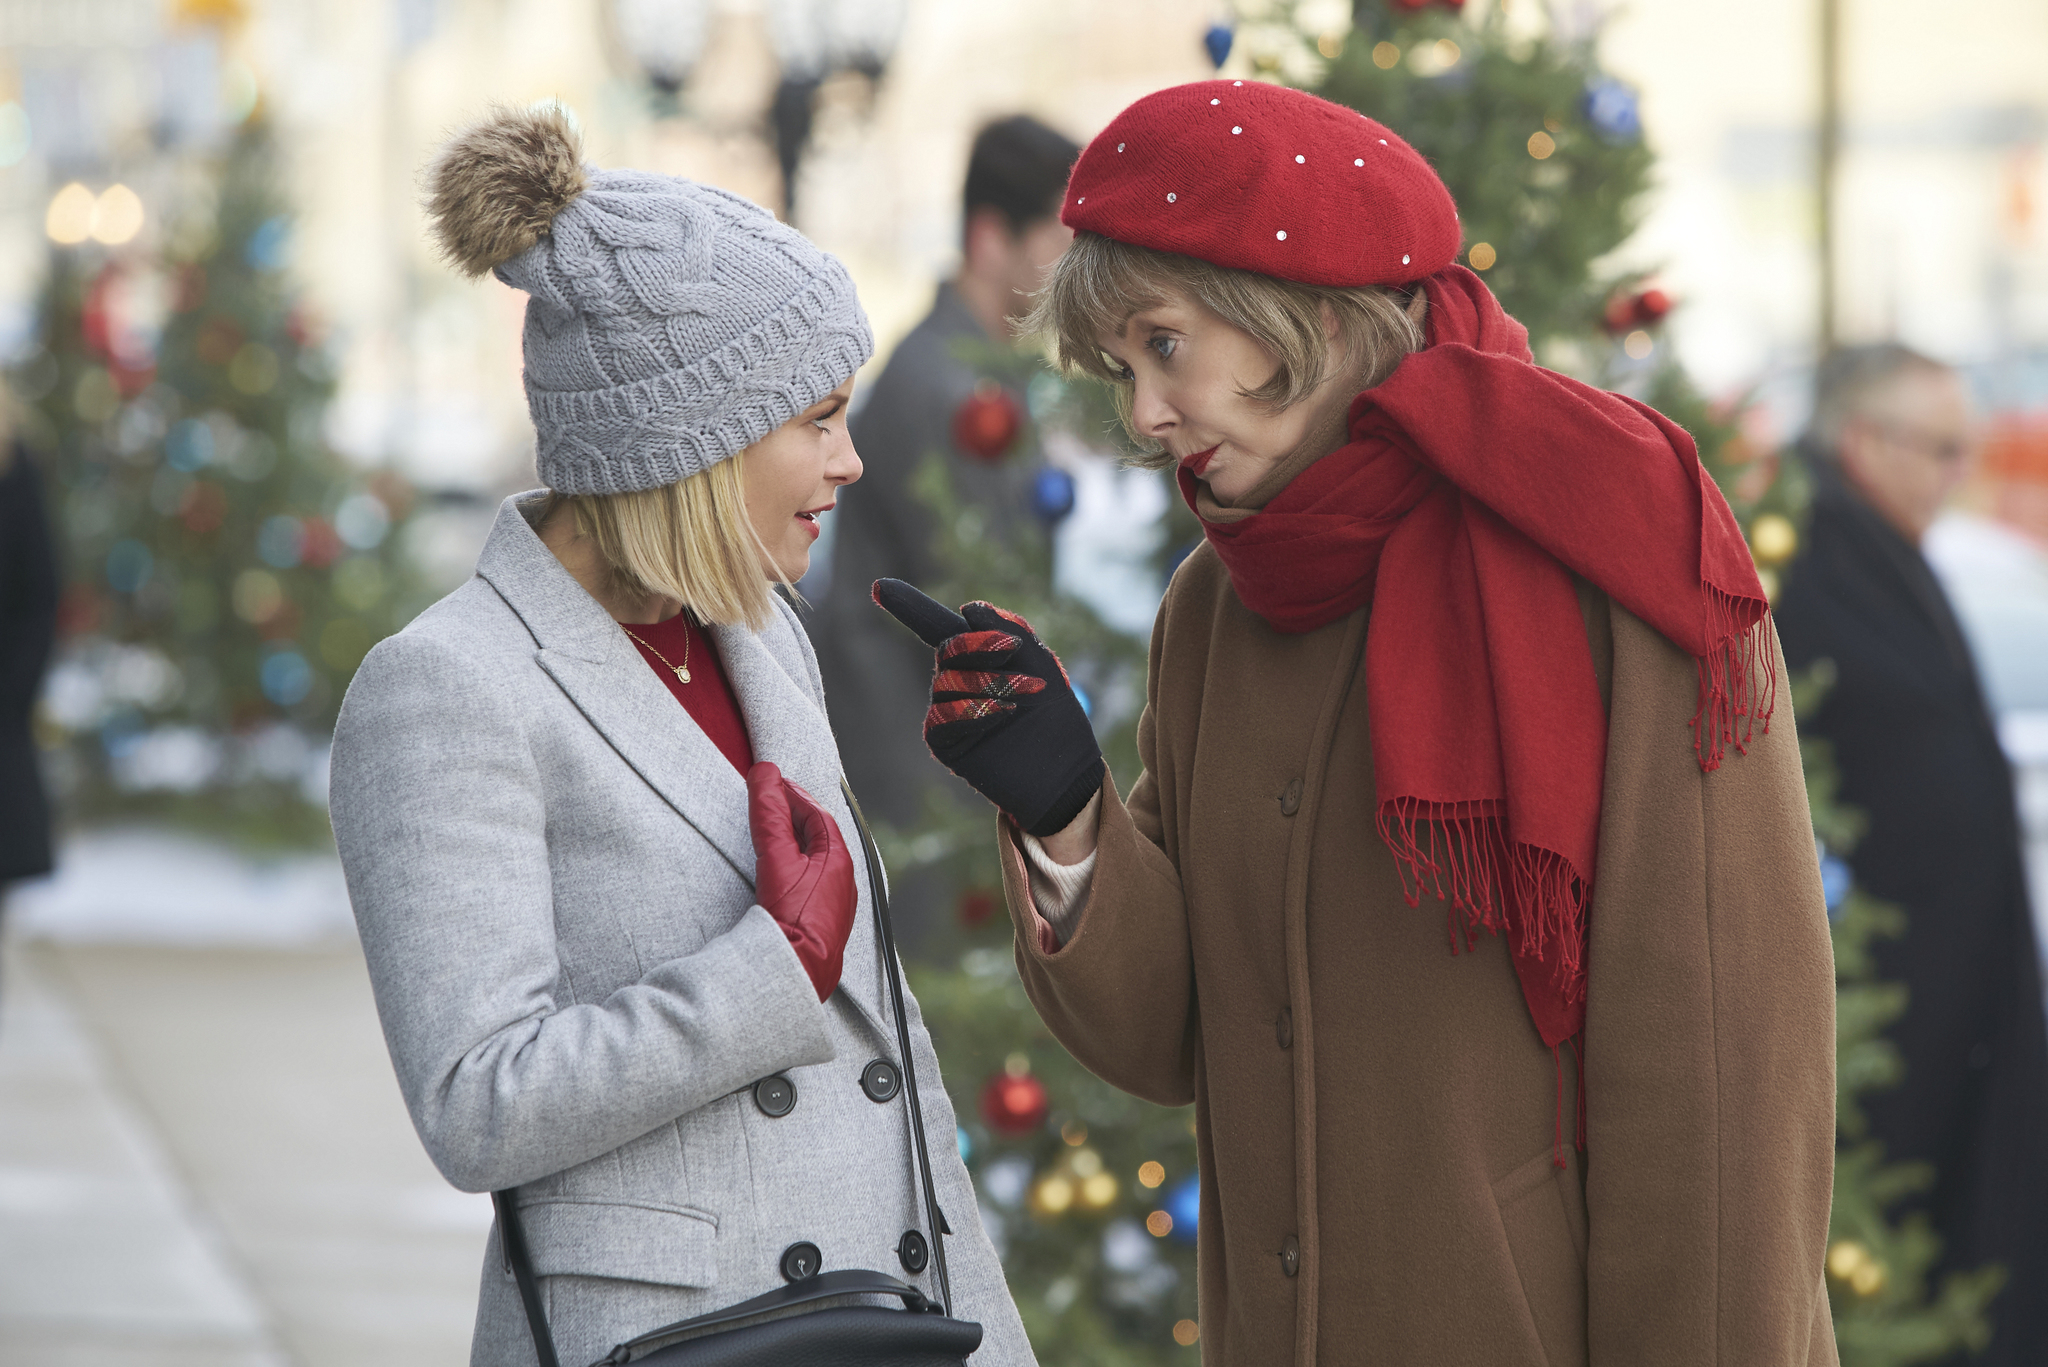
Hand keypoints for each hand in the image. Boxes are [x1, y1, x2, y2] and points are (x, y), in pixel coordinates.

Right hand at [747, 763, 856, 1001]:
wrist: (798, 972)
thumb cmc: (793, 917)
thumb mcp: (777, 859)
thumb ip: (770, 815)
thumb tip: (765, 773)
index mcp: (839, 858)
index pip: (816, 814)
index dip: (792, 795)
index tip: (770, 783)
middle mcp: (844, 879)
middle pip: (818, 836)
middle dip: (794, 817)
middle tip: (769, 802)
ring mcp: (836, 903)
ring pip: (817, 861)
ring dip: (796, 843)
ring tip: (772, 833)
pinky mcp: (824, 923)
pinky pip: (814, 883)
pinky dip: (798, 868)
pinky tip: (783, 875)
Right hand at [871, 579, 1103, 837]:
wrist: (1065, 772)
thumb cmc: (1056, 717)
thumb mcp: (1042, 664)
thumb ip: (1010, 632)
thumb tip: (969, 609)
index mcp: (977, 658)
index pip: (938, 626)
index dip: (909, 606)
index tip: (880, 587)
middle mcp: (956, 681)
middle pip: (947, 646)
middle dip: (980, 644)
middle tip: (1013, 651)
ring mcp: (948, 711)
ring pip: (947, 680)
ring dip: (990, 681)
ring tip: (1028, 694)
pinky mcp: (945, 743)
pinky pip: (945, 714)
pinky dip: (975, 709)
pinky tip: (1005, 713)